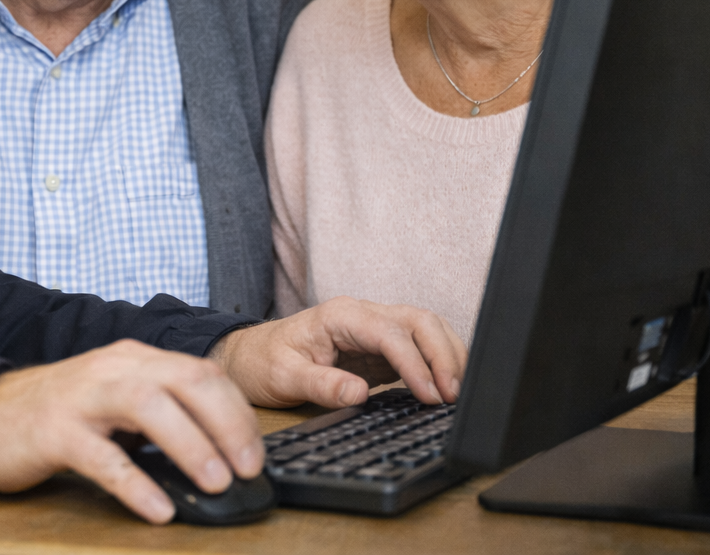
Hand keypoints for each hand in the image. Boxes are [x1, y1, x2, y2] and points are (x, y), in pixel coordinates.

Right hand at [0, 339, 261, 523]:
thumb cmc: (57, 413)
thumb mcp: (115, 400)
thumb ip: (160, 412)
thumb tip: (220, 450)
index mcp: (133, 360)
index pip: (202, 372)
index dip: (237, 412)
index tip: (255, 453)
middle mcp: (112, 369)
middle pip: (185, 380)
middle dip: (227, 423)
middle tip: (246, 469)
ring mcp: (82, 398)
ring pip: (148, 407)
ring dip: (190, 444)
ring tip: (215, 483)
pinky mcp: (54, 433)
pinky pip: (103, 458)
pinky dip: (136, 485)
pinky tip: (158, 509)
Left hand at [210, 296, 464, 407]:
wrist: (251, 357)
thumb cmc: (264, 362)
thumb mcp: (284, 377)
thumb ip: (321, 385)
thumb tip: (358, 393)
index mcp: (340, 315)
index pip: (390, 332)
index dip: (415, 363)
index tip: (429, 394)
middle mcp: (362, 315)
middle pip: (419, 321)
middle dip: (443, 354)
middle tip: (454, 395)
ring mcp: (374, 329)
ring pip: (426, 329)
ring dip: (448, 355)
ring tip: (457, 393)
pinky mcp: (380, 348)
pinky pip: (419, 347)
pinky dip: (438, 362)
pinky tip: (446, 387)